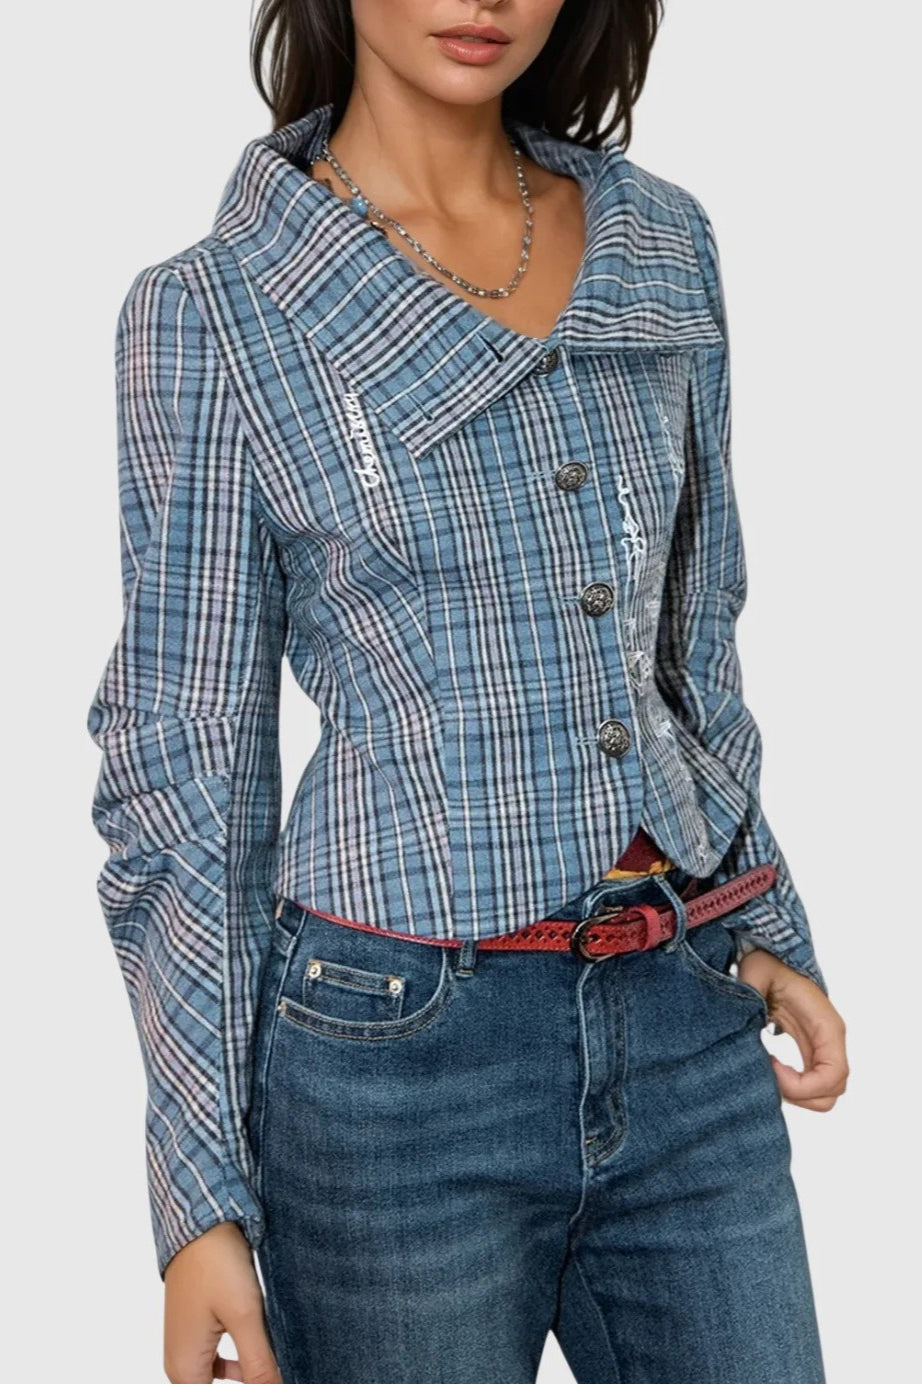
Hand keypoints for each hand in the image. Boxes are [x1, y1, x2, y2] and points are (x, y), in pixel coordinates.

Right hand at [163, 1222, 281, 1383]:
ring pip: (217, 1380)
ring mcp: (186, 1347)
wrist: (200, 1222)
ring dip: (245, 1378)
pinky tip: (261, 1350)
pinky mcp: (195, 1330)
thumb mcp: (245, 1316)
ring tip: (272, 1365)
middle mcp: (179, 1364)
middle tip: (275, 1371)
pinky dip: (238, 1363)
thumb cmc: (216, 1264)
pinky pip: (217, 1361)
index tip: (269, 1378)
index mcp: (185, 1370)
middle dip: (249, 1383)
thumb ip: (259, 1365)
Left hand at [738, 949, 848, 1111]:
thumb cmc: (768, 963)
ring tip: (766, 1071)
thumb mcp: (756, 971)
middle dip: (798, 1095)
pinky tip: (769, 1067)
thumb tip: (739, 1018)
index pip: (833, 1076)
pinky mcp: (810, 1051)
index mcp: (826, 1026)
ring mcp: (822, 1048)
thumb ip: (748, 991)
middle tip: (767, 1074)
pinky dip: (792, 1087)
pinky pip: (811, 1083)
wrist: (773, 957)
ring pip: (823, 1094)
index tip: (771, 1067)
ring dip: (795, 1094)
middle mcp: (830, 1042)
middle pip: (831, 1092)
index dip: (802, 1085)